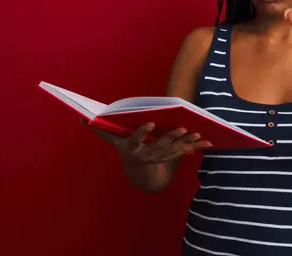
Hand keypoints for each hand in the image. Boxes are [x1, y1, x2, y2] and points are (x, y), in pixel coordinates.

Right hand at [81, 117, 211, 162]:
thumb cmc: (126, 147)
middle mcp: (146, 155)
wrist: (140, 173)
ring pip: (175, 150)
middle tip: (181, 126)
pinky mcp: (174, 158)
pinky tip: (209, 141)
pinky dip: (197, 147)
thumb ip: (101, 130)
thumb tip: (83, 119)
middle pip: (159, 146)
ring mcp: (161, 158)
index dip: (143, 133)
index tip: (151, 123)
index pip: (136, 140)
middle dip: (171, 137)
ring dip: (187, 142)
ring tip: (197, 132)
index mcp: (131, 148)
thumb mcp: (113, 140)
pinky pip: (186, 152)